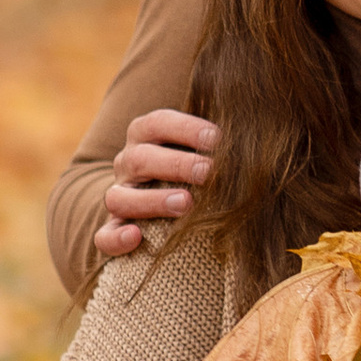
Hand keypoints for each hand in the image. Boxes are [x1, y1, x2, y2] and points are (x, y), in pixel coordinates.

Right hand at [97, 107, 217, 258]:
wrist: (164, 196)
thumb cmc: (197, 167)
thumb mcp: (204, 149)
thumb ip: (219, 144)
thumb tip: (256, 138)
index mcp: (147, 136)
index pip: (158, 123)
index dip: (186, 128)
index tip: (218, 138)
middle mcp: (128, 164)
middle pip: (139, 158)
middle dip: (176, 165)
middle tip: (209, 172)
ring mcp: (120, 196)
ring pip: (118, 197)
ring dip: (152, 200)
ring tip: (185, 204)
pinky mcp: (115, 229)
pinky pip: (103, 236)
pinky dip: (116, 238)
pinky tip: (136, 237)